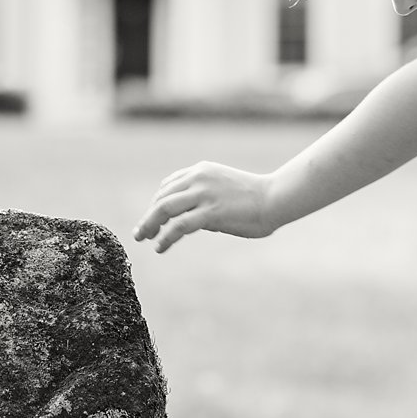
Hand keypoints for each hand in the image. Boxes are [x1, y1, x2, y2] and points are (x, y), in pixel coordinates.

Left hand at [133, 162, 274, 252]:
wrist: (276, 196)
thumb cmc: (256, 198)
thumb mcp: (224, 190)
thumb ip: (205, 201)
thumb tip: (191, 221)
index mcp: (201, 171)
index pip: (169, 185)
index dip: (157, 203)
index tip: (152, 219)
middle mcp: (198, 178)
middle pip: (162, 197)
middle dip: (148, 216)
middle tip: (140, 233)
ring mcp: (203, 194)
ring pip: (164, 208)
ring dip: (150, 225)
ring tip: (144, 239)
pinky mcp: (210, 211)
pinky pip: (179, 225)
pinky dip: (166, 237)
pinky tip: (160, 246)